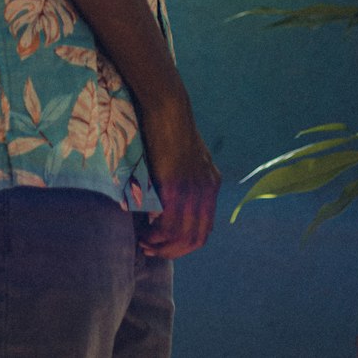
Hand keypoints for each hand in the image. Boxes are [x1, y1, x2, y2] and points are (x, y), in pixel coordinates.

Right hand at [139, 91, 221, 258]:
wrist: (168, 106)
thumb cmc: (171, 126)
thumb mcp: (188, 155)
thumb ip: (187, 177)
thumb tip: (168, 198)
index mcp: (212, 183)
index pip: (205, 228)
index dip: (185, 243)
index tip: (166, 244)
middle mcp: (206, 191)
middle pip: (196, 238)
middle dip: (173, 251)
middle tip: (152, 249)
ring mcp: (191, 190)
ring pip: (181, 236)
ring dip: (162, 246)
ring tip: (145, 244)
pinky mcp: (174, 186)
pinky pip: (168, 224)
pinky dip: (156, 235)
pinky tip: (144, 232)